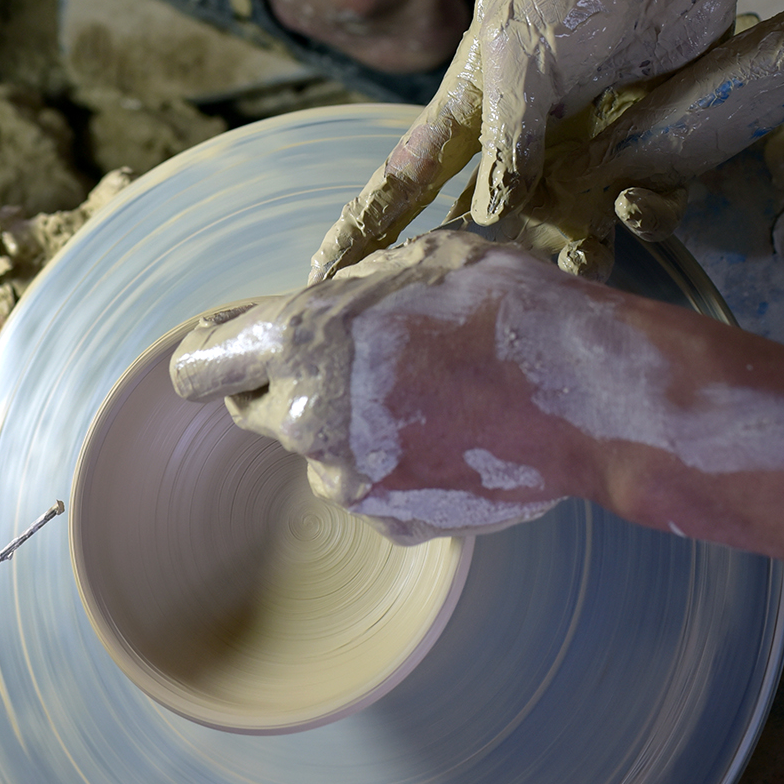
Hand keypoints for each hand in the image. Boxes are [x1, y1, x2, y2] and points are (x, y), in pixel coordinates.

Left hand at [170, 232, 585, 543]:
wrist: (584, 391)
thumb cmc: (501, 304)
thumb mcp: (410, 262)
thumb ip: (343, 295)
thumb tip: (318, 307)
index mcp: (299, 341)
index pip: (200, 367)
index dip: (211, 354)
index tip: (227, 349)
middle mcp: (307, 419)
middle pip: (255, 411)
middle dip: (287, 386)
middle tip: (353, 360)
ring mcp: (348, 479)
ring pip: (320, 451)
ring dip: (350, 426)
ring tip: (428, 392)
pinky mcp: (391, 521)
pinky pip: (371, 486)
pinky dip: (395, 463)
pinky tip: (451, 430)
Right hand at [311, 0, 744, 279]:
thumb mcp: (522, 55)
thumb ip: (507, 137)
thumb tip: (487, 219)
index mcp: (472, 110)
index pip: (404, 178)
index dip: (364, 228)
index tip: (321, 277)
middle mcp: (526, 140)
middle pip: (491, 225)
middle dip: (490, 268)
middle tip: (489, 305)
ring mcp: (589, 145)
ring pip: (576, 228)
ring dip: (580, 254)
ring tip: (587, 260)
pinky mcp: (653, 144)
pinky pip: (647, 205)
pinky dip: (648, 212)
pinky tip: (645, 198)